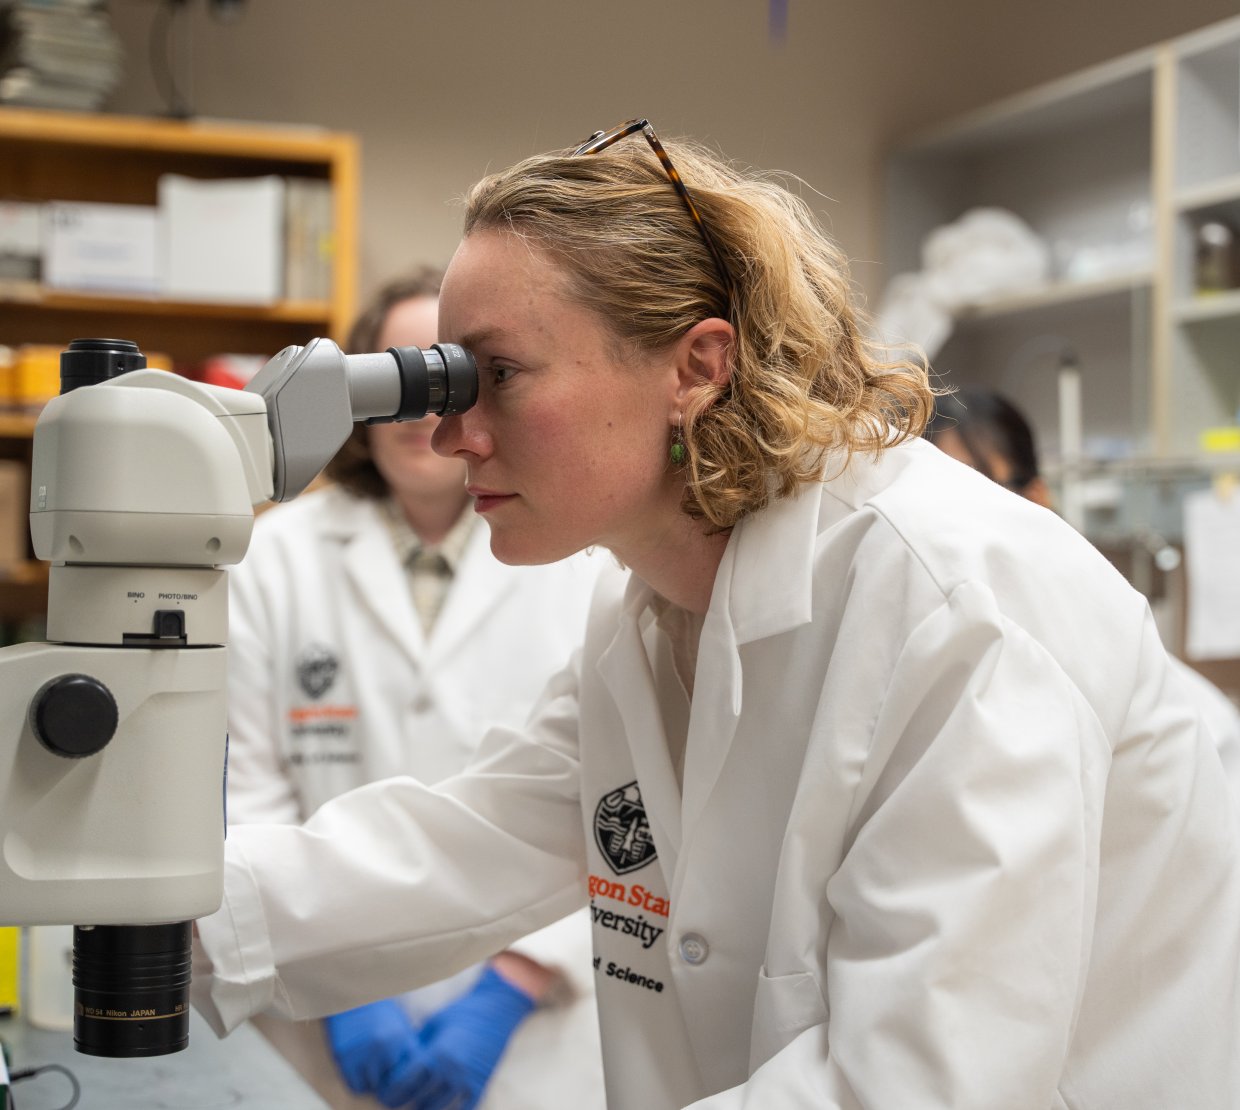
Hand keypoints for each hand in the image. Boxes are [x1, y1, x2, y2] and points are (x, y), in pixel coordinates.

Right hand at [324, 998, 418, 1095]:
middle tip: (389, 1079)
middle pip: (391, 1084)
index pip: (410, 1075)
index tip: (405, 1082)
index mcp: (401, 1038)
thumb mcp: (401, 1027)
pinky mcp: (343, 1056)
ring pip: (373, 1087)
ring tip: (375, 1071)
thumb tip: (415, 1077)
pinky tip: (363, 1071)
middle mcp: (383, 1047)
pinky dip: (360, 1083)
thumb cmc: (381, 1011)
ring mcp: (361, 1052)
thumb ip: (408, 1051)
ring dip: (375, 1084)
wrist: (353, 993)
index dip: (408, 1082)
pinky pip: (356, 1086)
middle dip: (391, 1084)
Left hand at [376, 966, 537, 1109]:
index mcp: (436, 1053)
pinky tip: (439, 1105)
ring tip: (417, 1100)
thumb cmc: (462, 1013)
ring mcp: (467, 1080)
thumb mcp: (433, 1025)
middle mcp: (451, 1070)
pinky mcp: (480, 1085)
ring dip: (423, 1107)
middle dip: (403, 1101)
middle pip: (418, 1099)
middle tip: (396, 1100)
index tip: (385, 1092)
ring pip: (436, 1109)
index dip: (391, 1091)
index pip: (404, 1082)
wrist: (496, 1009)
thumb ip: (417, 1048)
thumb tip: (399, 1065)